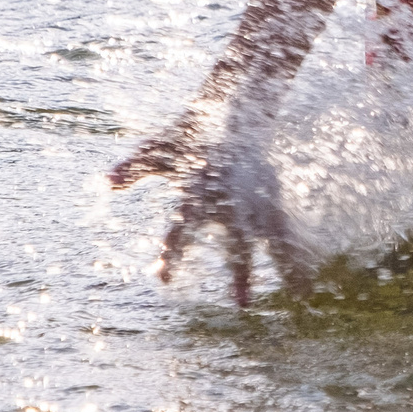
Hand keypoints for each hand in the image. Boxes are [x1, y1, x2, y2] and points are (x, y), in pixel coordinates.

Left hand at [112, 115, 315, 305]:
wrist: (234, 107)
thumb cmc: (189, 133)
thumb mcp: (158, 148)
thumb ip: (135, 167)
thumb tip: (107, 183)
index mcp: (200, 190)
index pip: (183, 228)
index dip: (174, 253)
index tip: (163, 278)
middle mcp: (233, 199)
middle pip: (239, 241)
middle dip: (242, 272)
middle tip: (242, 304)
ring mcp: (257, 199)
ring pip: (275, 237)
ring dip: (285, 266)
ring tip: (301, 295)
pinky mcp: (271, 198)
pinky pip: (287, 231)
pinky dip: (297, 254)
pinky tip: (305, 284)